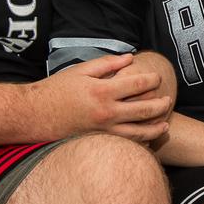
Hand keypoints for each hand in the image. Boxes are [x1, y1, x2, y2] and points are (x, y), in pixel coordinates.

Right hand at [34, 53, 171, 141]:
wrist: (34, 114)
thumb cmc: (56, 90)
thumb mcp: (80, 71)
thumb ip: (107, 64)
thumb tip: (130, 58)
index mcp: (102, 91)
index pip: (137, 84)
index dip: (152, 80)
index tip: (158, 78)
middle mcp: (106, 112)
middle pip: (143, 110)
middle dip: (160, 105)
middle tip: (169, 101)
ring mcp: (102, 130)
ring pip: (137, 133)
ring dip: (154, 129)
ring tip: (165, 125)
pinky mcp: (97, 142)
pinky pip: (124, 144)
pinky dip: (138, 143)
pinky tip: (146, 140)